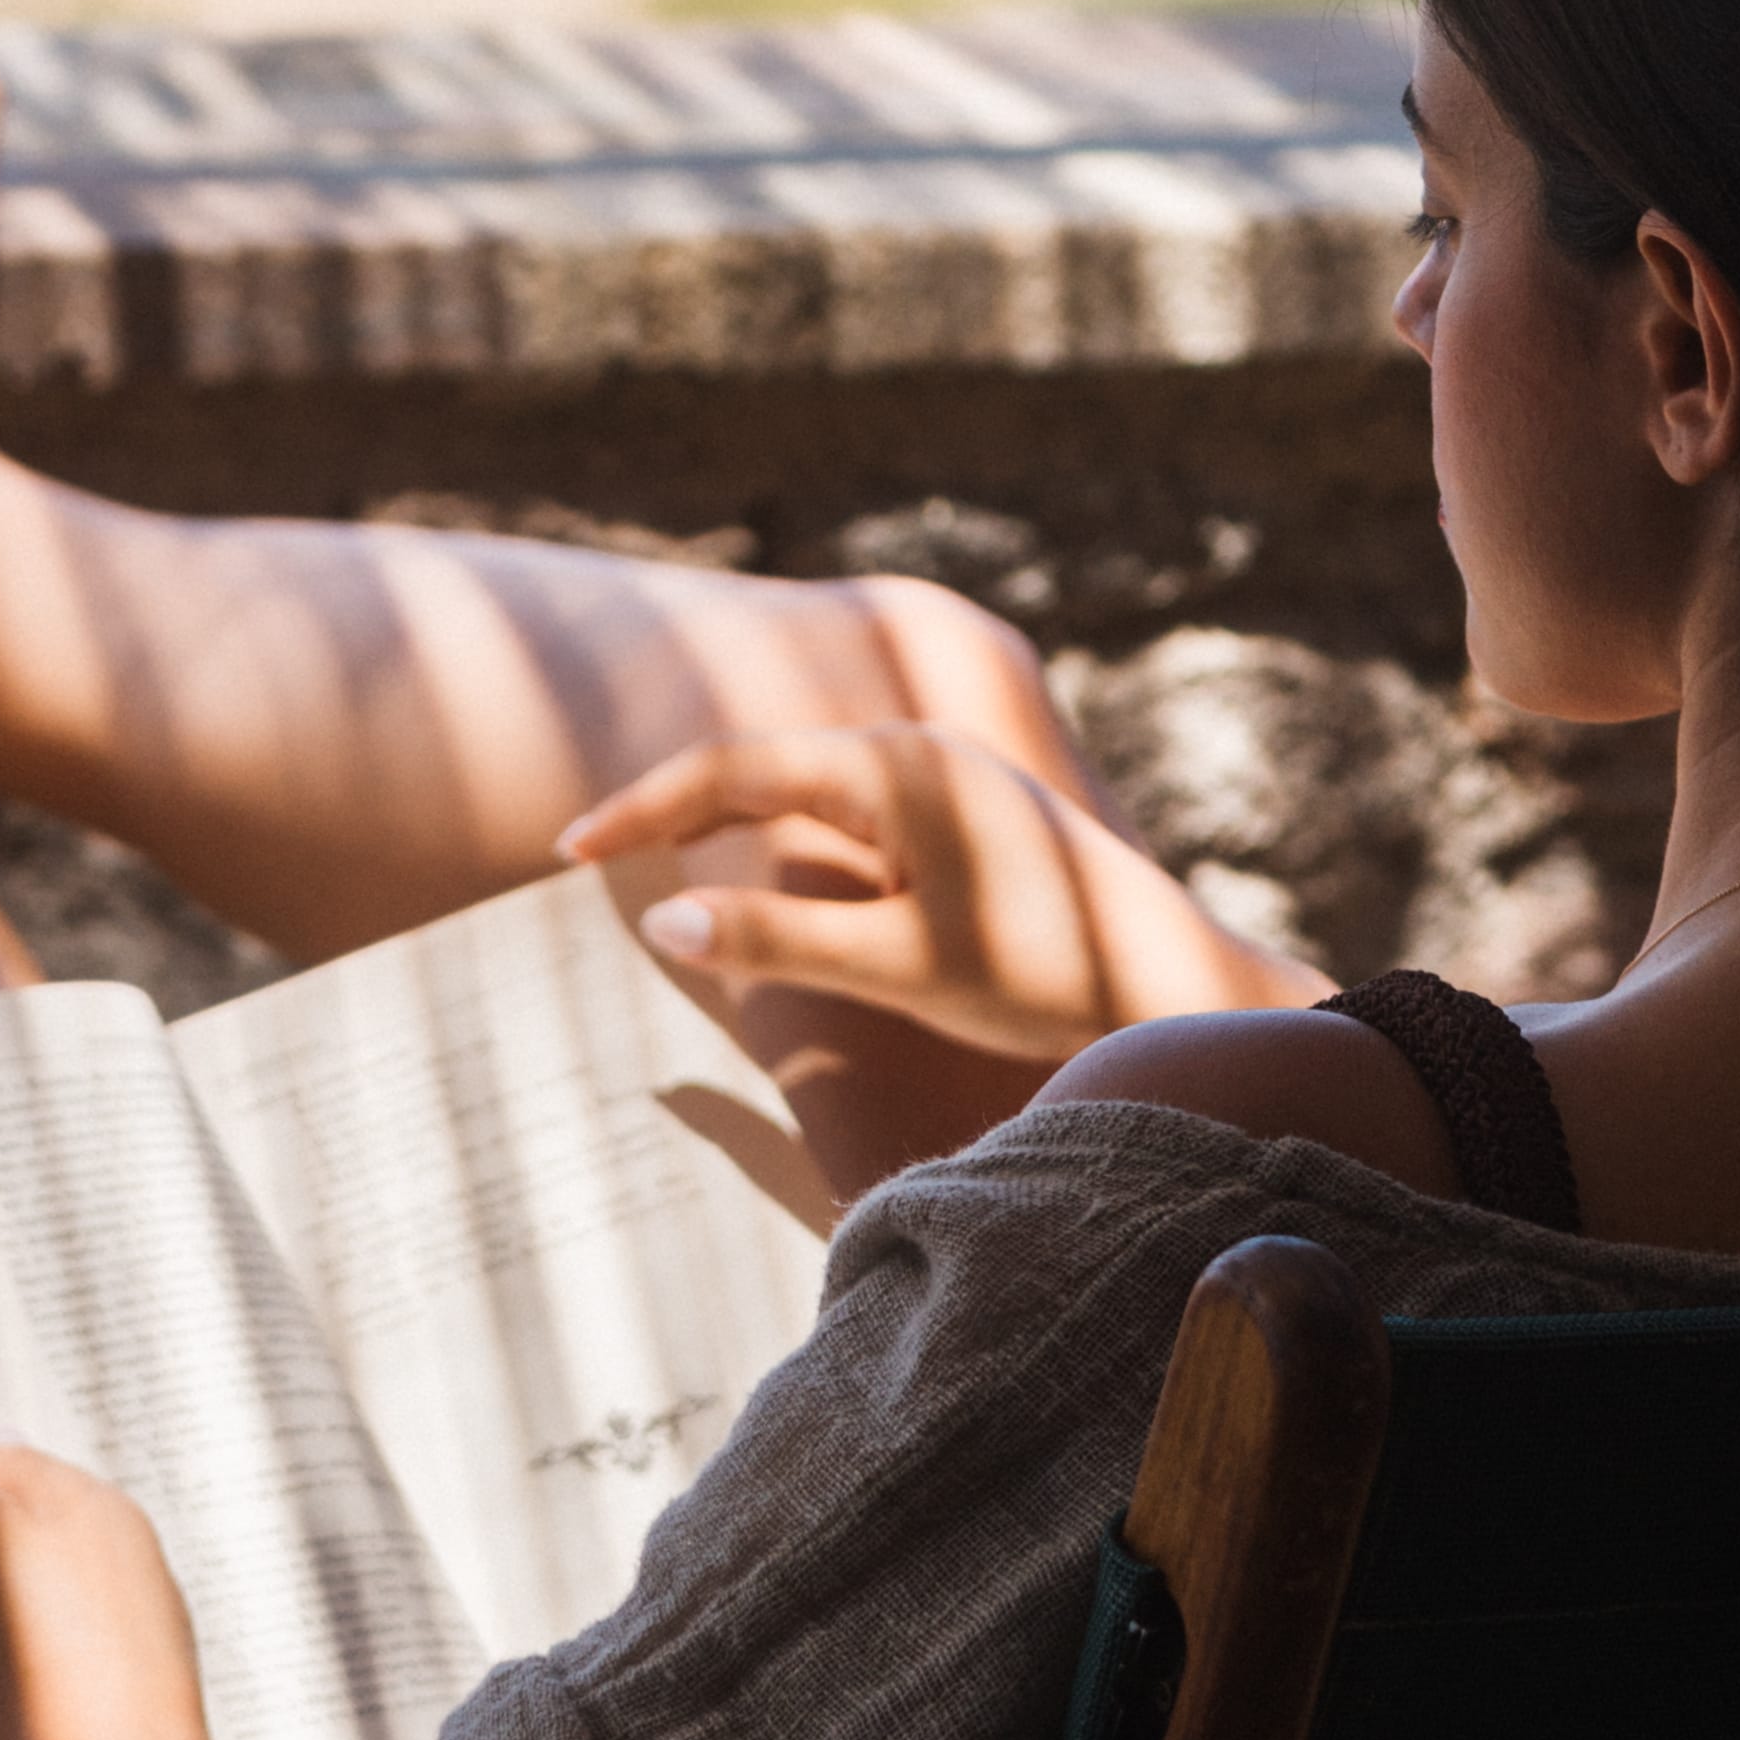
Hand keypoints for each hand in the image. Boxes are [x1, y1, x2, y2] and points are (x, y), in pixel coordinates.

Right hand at [558, 720, 1322, 1068]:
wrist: (1169, 986)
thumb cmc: (1039, 972)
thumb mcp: (893, 965)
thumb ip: (773, 936)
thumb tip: (660, 917)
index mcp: (891, 767)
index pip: (732, 770)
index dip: (643, 808)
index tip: (570, 850)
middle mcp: (913, 754)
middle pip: (763, 768)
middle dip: (677, 809)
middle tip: (592, 856)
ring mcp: (940, 783)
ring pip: (805, 795)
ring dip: (734, 830)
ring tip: (658, 868)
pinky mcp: (959, 822)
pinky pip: (849, 821)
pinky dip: (791, 853)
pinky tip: (768, 897)